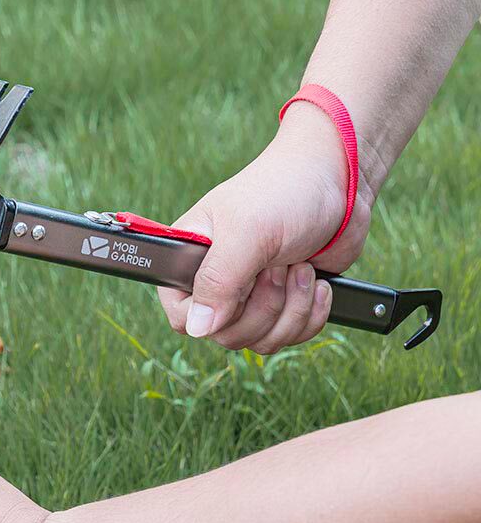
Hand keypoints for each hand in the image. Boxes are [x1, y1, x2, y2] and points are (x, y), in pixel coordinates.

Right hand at [159, 104, 375, 353]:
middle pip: (226, 334)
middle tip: (278, 266)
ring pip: (259, 340)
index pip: (182, 315)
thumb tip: (197, 328)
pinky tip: (316, 282)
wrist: (340, 182)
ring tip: (300, 267)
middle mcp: (216, 282)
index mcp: (190, 259)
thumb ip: (217, 282)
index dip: (211, 315)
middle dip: (264, 307)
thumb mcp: (246, 233)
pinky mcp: (283, 303)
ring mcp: (250, 295)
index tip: (240, 287)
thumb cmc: (285, 191)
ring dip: (291, 309)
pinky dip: (310, 315)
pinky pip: (288, 337)